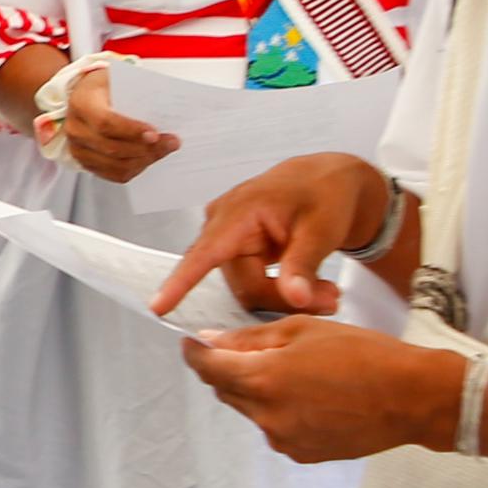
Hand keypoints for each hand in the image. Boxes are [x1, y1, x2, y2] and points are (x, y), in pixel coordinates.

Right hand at [43, 65, 178, 185]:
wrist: (89, 94)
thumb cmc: (108, 86)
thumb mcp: (121, 80)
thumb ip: (139, 95)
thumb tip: (165, 115)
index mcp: (81, 102)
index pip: (105, 123)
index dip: (131, 131)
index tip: (155, 134)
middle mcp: (75, 128)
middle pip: (111, 148)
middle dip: (145, 148)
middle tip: (171, 142)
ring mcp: (77, 148)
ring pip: (114, 165)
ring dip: (144, 160)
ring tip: (163, 150)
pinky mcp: (85, 162)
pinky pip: (113, 174)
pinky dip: (135, 168)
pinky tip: (148, 157)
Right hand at [154, 154, 392, 321]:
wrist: (327, 181)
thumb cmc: (324, 193)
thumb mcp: (322, 229)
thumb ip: (304, 266)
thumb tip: (295, 298)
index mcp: (240, 211)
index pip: (205, 253)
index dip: (181, 283)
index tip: (158, 306)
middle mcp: (224, 223)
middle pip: (242, 285)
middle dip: (282, 299)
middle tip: (329, 300)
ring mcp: (227, 237)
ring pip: (247, 289)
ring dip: (284, 297)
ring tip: (325, 292)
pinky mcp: (235, 249)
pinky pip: (250, 283)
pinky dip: (278, 290)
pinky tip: (306, 285)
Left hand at [182, 317, 470, 464]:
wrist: (412, 398)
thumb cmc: (366, 356)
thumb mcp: (304, 329)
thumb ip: (251, 338)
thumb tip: (214, 341)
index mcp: (263, 380)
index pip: (207, 368)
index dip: (195, 353)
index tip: (193, 342)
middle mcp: (267, 416)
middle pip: (226, 391)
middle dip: (230, 369)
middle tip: (252, 349)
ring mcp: (284, 439)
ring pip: (252, 410)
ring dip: (259, 391)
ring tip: (297, 372)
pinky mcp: (302, 453)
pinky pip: (276, 428)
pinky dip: (281, 410)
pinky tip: (312, 395)